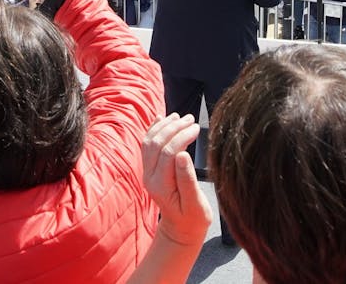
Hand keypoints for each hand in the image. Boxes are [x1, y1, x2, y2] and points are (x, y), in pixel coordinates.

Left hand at [140, 114, 212, 246]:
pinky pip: (148, 145)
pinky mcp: (151, 169)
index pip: (168, 152)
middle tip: (191, 119)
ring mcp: (148, 172)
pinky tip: (161, 118)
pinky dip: (154, 129)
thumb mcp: (195, 203)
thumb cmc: (192, 218)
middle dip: (173, 127)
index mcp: (160, 185)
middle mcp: (149, 177)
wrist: (182, 228)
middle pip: (157, 143)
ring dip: (164, 125)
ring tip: (181, 116)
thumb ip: (188, 179)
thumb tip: (182, 154)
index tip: (197, 128)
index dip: (182, 136)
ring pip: (150, 141)